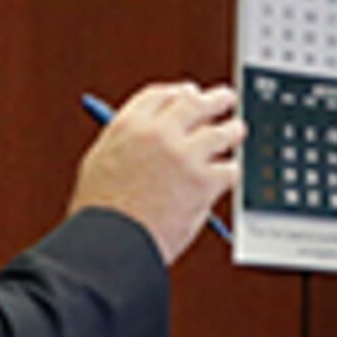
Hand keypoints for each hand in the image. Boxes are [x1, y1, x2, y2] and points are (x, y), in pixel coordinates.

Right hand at [73, 82, 242, 266]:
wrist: (112, 243)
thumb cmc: (101, 213)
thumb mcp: (99, 162)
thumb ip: (126, 142)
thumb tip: (149, 134)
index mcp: (129, 126)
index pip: (162, 95)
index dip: (180, 93)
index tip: (190, 93)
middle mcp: (158, 134)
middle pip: (195, 103)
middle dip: (214, 99)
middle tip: (225, 99)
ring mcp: (184, 156)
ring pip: (221, 132)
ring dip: (232, 130)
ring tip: (237, 130)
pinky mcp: (204, 182)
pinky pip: (230, 169)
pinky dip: (230, 172)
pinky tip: (228, 173)